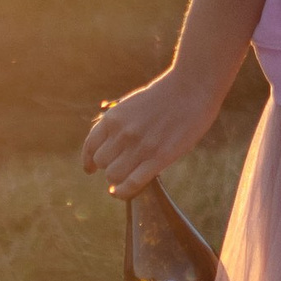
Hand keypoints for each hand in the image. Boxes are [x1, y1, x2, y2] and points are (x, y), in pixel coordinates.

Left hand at [81, 66, 226, 201]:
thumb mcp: (132, 104)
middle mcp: (122, 133)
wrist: (191, 89)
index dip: (88, 160)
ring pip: (113, 175)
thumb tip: (108, 144)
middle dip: (108, 167)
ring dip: (117, 179)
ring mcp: (140, 146)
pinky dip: (124, 192)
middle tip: (120, 168)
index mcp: (113, 117)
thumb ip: (118, 123)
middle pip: (102, 163)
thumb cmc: (164, 96)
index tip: (90, 169)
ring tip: (127, 176)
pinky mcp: (159, 158)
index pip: (90, 145)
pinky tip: (122, 192)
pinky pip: (132, 183)